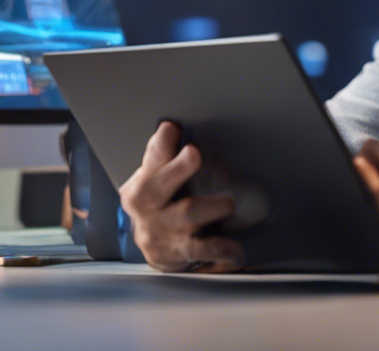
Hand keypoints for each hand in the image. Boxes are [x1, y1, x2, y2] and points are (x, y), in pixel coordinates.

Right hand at [118, 121, 244, 272]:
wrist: (155, 249)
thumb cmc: (159, 206)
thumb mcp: (155, 179)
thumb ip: (165, 157)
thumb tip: (176, 127)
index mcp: (140, 185)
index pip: (148, 160)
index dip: (159, 144)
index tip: (171, 128)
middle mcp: (149, 208)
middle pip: (157, 188)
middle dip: (177, 169)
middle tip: (194, 153)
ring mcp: (166, 231)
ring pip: (186, 215)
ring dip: (210, 205)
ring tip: (227, 202)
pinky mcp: (183, 252)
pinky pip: (205, 250)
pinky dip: (223, 248)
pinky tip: (237, 248)